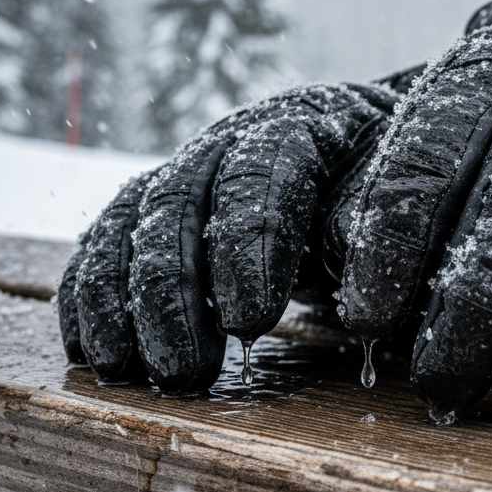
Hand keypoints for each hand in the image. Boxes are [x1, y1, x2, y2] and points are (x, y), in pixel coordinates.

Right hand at [58, 71, 419, 392]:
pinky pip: (108, 235)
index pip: (259, 169)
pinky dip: (91, 288)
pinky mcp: (162, 202)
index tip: (252, 320)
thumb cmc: (389, 175)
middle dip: (174, 289)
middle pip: (180, 197)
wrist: (365, 146)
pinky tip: (95, 345)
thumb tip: (347, 255)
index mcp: (300, 121)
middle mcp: (233, 136)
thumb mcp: (399, 183)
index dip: (248, 243)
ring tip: (131, 369)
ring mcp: (192, 165)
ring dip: (123, 297)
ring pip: (133, 217)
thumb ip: (375, 212)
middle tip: (189, 370)